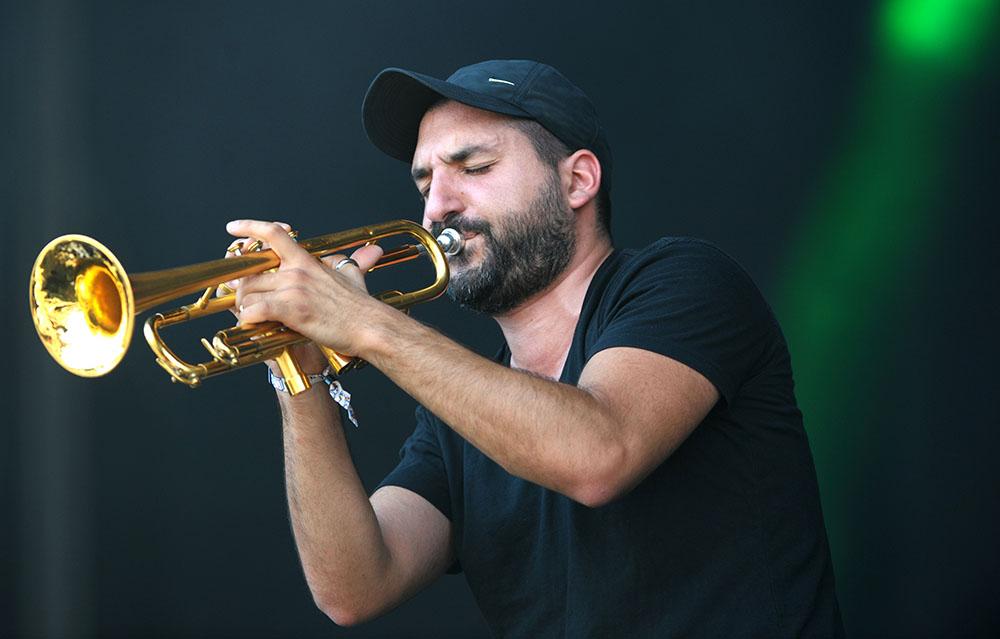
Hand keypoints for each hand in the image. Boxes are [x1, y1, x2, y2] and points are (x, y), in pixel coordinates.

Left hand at [225, 219, 384, 372]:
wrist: (370, 326)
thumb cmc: (362, 306)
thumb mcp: (355, 275)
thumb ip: (352, 261)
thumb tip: (369, 252)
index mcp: (306, 261)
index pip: (273, 234)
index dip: (249, 227)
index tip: (233, 227)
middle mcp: (296, 272)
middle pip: (250, 274)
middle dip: (242, 290)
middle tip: (245, 303)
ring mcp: (293, 290)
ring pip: (248, 294)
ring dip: (245, 309)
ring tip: (252, 319)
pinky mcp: (292, 310)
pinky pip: (255, 311)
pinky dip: (248, 320)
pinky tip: (254, 326)